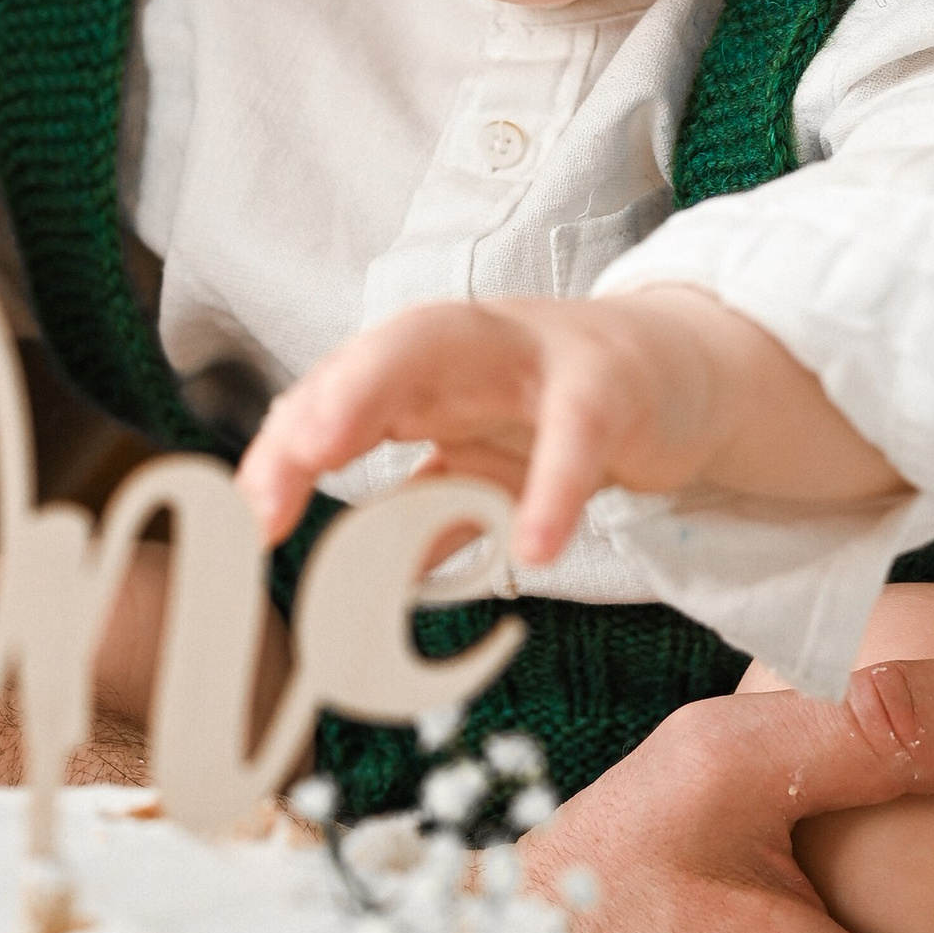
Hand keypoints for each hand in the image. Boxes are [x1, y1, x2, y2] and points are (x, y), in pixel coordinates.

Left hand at [239, 285, 898, 563]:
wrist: (686, 377)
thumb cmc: (560, 417)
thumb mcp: (479, 473)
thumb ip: (419, 520)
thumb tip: (353, 587)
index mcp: (427, 369)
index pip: (341, 392)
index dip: (287, 447)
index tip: (248, 517)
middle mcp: (470, 347)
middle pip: (382, 348)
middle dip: (318, 393)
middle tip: (271, 458)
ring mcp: (540, 356)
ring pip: (454, 345)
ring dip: (378, 389)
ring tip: (323, 451)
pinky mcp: (614, 386)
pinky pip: (578, 434)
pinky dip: (553, 488)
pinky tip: (531, 549)